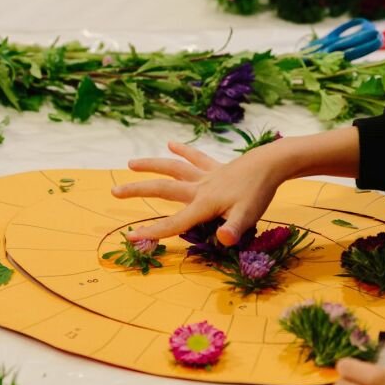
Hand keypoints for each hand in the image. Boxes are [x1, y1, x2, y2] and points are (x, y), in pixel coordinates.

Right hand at [111, 140, 286, 244]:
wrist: (271, 164)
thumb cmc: (259, 193)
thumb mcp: (248, 216)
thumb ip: (234, 230)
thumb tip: (223, 240)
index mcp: (204, 204)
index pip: (174, 223)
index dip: (152, 231)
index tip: (129, 235)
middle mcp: (199, 188)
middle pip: (163, 189)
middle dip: (137, 190)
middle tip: (113, 192)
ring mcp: (206, 176)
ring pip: (173, 169)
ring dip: (151, 166)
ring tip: (131, 163)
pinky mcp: (215, 168)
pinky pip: (196, 158)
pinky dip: (183, 151)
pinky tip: (171, 143)